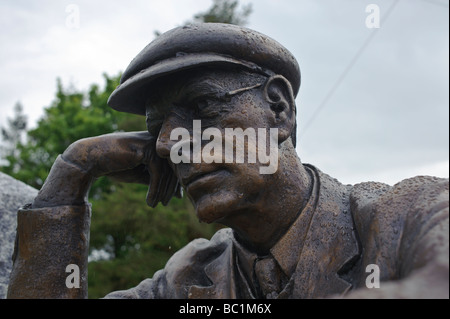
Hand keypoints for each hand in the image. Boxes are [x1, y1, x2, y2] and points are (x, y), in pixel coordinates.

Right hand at [33, 132, 180, 207]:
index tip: (174, 197)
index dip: (174, 181)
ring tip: (155, 204)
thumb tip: (177, 193)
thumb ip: (157, 180)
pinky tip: (150, 201)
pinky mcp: (145, 149)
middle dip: (170, 187)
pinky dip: (154, 190)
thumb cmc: (116, 166)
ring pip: (166, 171)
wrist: (92, 160)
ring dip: (161, 191)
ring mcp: (152, 143)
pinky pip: (157, 173)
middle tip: (165, 203)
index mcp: (156, 144)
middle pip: (172, 166)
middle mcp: (156, 140)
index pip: (173, 163)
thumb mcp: (141, 174)